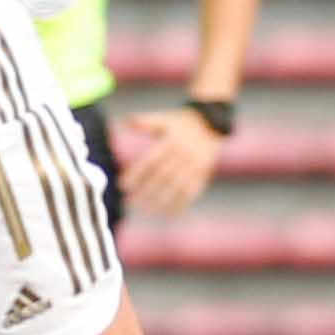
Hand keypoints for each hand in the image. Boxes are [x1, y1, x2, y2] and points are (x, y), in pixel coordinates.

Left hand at [113, 107, 228, 220]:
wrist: (211, 124)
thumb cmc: (181, 123)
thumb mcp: (165, 119)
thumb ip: (146, 122)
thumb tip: (127, 121)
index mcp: (171, 141)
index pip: (151, 161)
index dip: (137, 174)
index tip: (123, 186)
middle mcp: (184, 154)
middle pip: (162, 177)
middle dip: (145, 191)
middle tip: (129, 203)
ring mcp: (195, 166)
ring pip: (176, 187)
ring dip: (161, 202)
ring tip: (145, 212)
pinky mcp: (203, 175)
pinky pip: (192, 192)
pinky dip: (181, 205)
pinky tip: (168, 215)